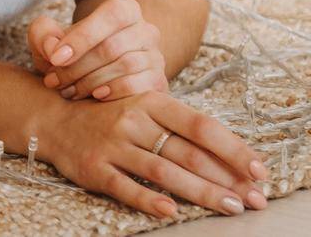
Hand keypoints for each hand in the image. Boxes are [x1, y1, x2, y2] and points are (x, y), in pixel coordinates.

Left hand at [28, 0, 167, 101]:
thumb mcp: (49, 37)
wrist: (90, 70)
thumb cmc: (69, 50)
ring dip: (91, 82)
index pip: (110, 16)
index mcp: (124, 10)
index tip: (55, 59)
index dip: (81, 38)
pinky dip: (115, 92)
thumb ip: (43, 35)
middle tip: (54, 81)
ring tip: (68, 90)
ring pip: (126, 66)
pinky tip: (95, 96)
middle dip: (78, 67)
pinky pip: (141, 86)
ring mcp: (156, 57)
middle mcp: (146, 30)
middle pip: (113, 46)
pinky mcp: (159, 82)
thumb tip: (54, 50)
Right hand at [41, 90, 269, 216]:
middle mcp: (131, 121)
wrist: (53, 120)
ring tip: (230, 207)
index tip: (259, 170)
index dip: (233, 148)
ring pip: (163, 171)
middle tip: (254, 199)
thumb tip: (230, 158)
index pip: (200, 126)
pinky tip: (171, 211)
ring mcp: (111, 145)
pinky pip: (125, 186)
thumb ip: (179, 127)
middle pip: (187, 152)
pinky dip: (149, 200)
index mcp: (149, 102)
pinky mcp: (94, 168)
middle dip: (226, 179)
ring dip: (200, 192)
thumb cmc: (110, 117)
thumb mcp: (142, 109)